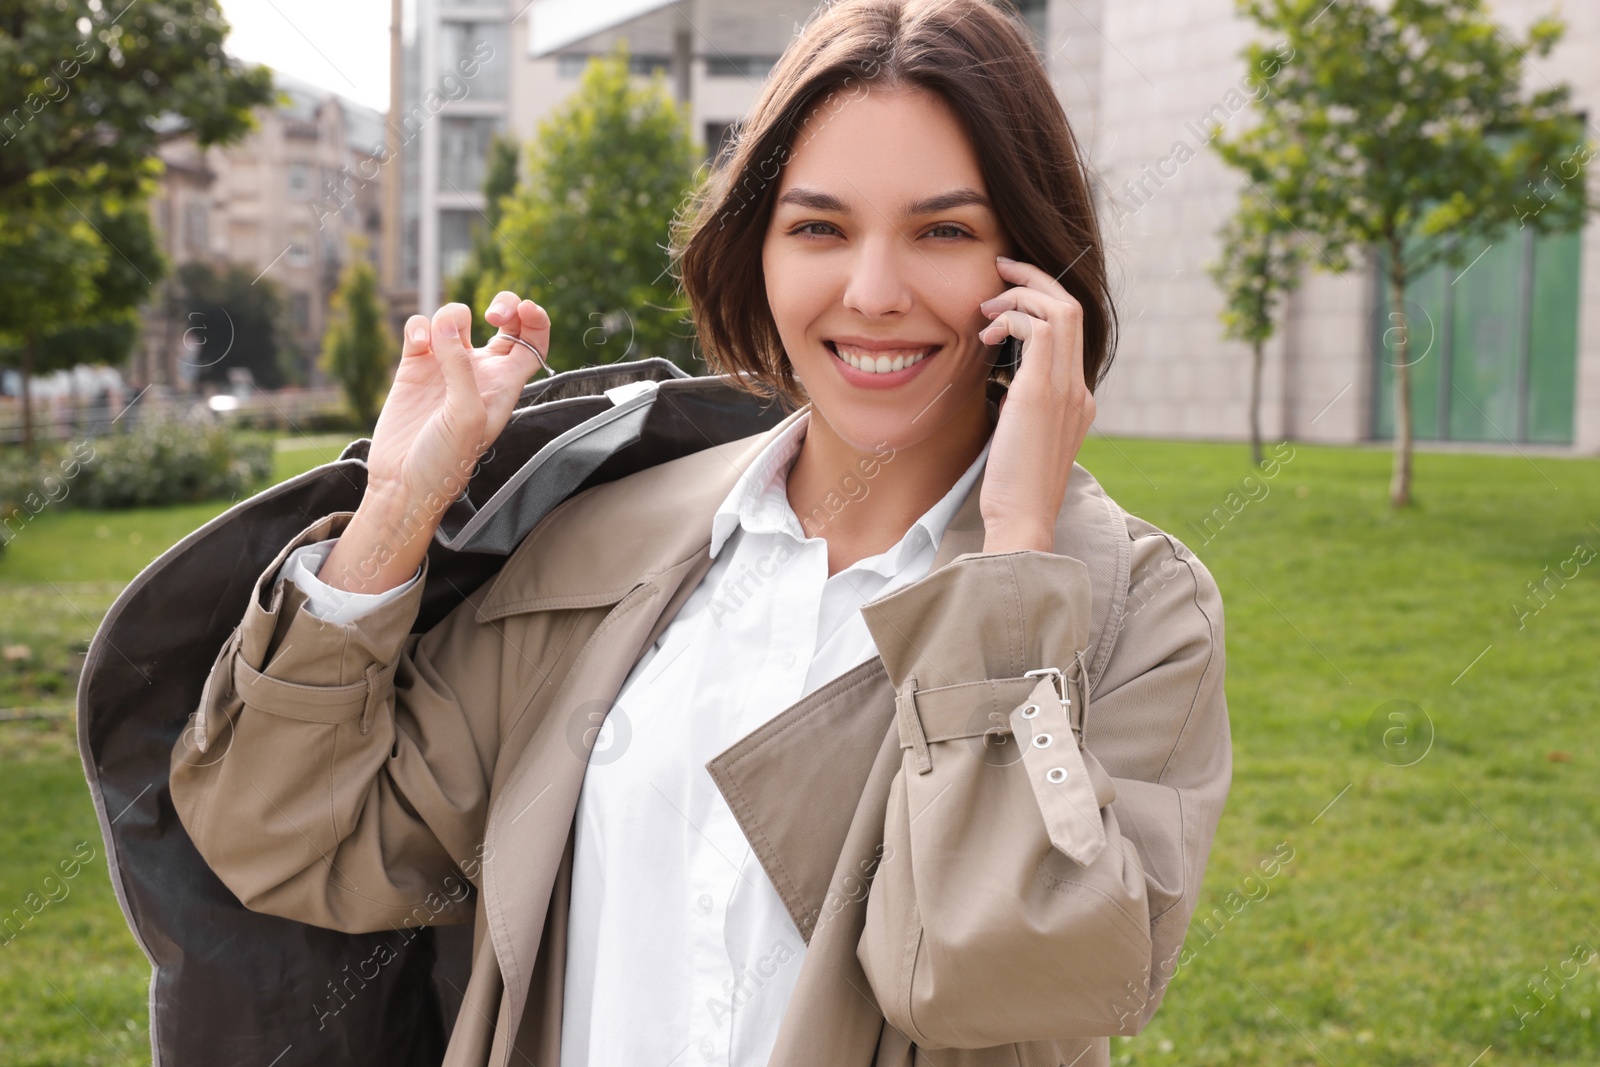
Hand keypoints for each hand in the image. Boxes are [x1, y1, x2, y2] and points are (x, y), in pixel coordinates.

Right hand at [316, 293, 548, 595]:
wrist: (403, 483)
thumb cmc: (446, 460)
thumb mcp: (467, 416)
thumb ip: (462, 368)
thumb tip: (447, 324)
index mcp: (504, 386)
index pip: (533, 345)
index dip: (536, 321)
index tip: (525, 308)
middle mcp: (479, 373)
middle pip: (503, 324)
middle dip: (503, 306)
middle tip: (493, 314)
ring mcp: (445, 367)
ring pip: (456, 320)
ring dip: (451, 315)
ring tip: (437, 338)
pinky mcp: (414, 368)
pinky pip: (420, 329)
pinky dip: (420, 326)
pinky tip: (418, 342)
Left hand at [975, 256, 1095, 553]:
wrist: (1021, 520)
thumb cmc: (1011, 487)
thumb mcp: (1018, 437)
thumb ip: (1018, 407)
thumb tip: (999, 386)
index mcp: (1077, 398)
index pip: (1070, 331)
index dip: (1040, 302)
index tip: (1005, 297)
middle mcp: (1079, 389)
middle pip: (1072, 308)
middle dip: (1035, 279)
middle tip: (999, 269)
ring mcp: (1067, 389)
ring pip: (1062, 309)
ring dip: (1021, 295)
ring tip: (986, 307)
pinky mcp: (1043, 393)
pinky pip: (1041, 328)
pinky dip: (1013, 318)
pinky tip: (987, 335)